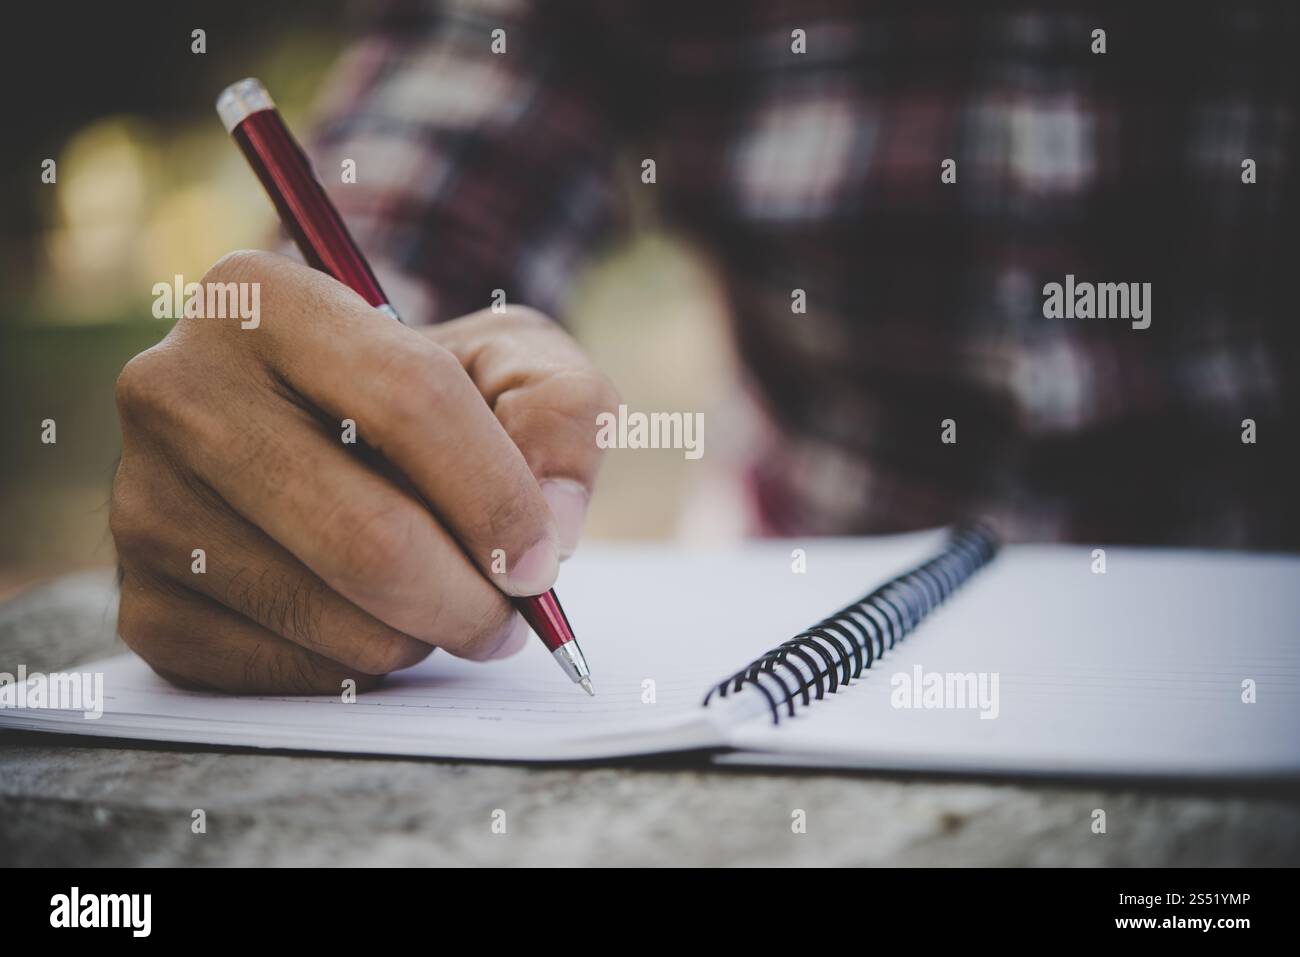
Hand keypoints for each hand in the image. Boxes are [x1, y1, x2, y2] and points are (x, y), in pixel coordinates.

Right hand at [110, 250, 616, 692]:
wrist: (320, 425)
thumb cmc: (426, 391)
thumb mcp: (510, 360)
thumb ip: (561, 413)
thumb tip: (551, 523)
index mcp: (267, 299)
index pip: (410, 401)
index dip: (498, 499)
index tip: (540, 562)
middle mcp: (177, 390)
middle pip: (365, 535)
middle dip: (468, 601)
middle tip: (508, 619)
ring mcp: (143, 498)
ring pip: (328, 616)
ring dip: (417, 636)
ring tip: (438, 603)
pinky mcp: (141, 596)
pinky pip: (277, 670)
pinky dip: (353, 669)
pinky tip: (369, 623)